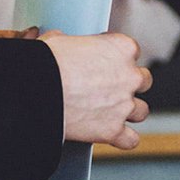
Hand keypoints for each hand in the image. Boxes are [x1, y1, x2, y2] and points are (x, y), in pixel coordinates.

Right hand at [43, 30, 150, 149]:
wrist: (36, 92)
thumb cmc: (46, 63)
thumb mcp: (58, 40)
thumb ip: (72, 43)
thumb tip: (63, 43)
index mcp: (121, 48)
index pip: (131, 51)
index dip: (117, 58)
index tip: (105, 63)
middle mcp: (130, 76)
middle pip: (143, 80)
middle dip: (128, 84)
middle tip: (110, 87)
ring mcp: (124, 105)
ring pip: (141, 110)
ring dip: (129, 111)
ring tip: (112, 112)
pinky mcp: (113, 130)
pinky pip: (131, 139)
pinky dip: (124, 139)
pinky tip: (115, 136)